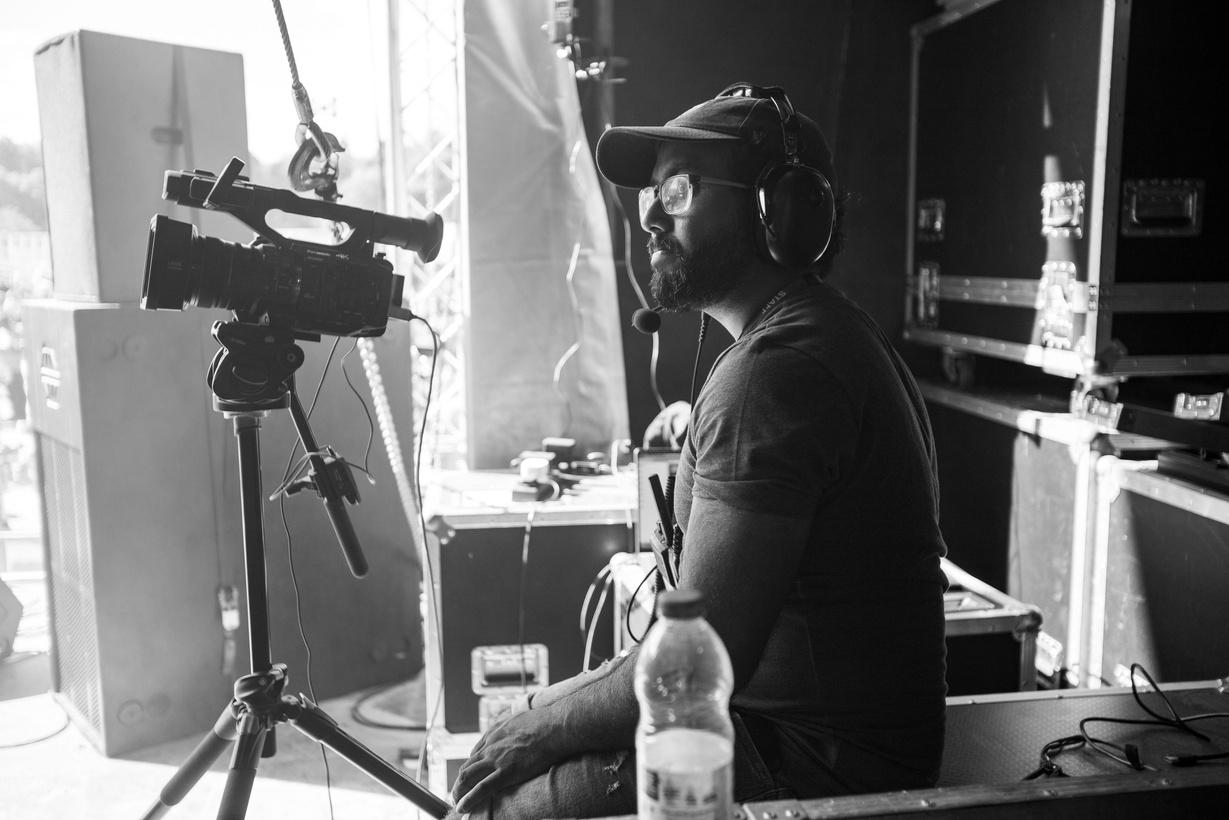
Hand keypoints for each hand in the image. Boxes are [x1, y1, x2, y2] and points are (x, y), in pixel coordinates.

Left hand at [451, 706, 568, 813]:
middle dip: (459, 783)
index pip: (475, 754)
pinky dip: (469, 799)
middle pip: (467, 767)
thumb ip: (510, 726)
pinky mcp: (506, 772)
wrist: (555, 726)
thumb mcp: (520, 717)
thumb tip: (509, 731)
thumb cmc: (545, 721)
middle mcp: (491, 745)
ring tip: (457, 803)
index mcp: (494, 732)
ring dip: (458, 792)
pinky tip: (462, 807)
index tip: (470, 778)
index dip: (471, 768)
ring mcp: (496, 759)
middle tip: (457, 794)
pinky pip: (481, 788)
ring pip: (467, 777)